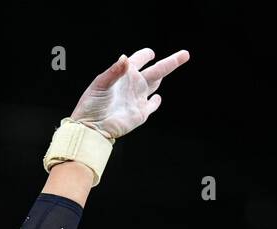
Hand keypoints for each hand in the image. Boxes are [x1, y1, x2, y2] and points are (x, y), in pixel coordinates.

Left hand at [69, 48, 188, 139]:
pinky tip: (157, 97)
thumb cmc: (91, 105)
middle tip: (185, 54)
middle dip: (171, 62)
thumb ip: (114, 72)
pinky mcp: (140, 113)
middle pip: (156, 70)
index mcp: (124, 74)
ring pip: (156, 84)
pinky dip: (155, 101)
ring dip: (163, 75)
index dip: (145, 54)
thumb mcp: (100, 84)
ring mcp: (138, 99)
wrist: (92, 128)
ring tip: (173, 64)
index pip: (139, 59)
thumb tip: (126, 59)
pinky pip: (151, 105)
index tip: (150, 53)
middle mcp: (133, 85)